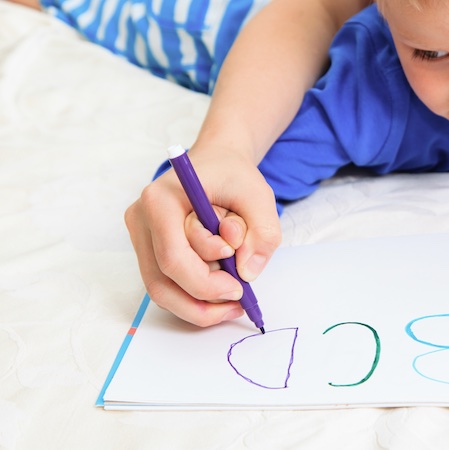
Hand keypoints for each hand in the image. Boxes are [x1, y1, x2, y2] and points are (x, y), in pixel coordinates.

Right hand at [124, 148, 280, 326]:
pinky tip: (220, 294)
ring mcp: (141, 235)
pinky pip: (165, 284)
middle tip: (237, 304)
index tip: (239, 287)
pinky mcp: (148, 248)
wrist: (216, 163)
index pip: (173, 257)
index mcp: (161, 200)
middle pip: (161, 281)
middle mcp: (141, 219)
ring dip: (196, 306)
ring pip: (160, 289)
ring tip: (232, 304)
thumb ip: (262, 232)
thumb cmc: (233, 176)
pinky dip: (192, 297)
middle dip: (202, 301)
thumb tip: (247, 272)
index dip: (205, 282)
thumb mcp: (260, 196)